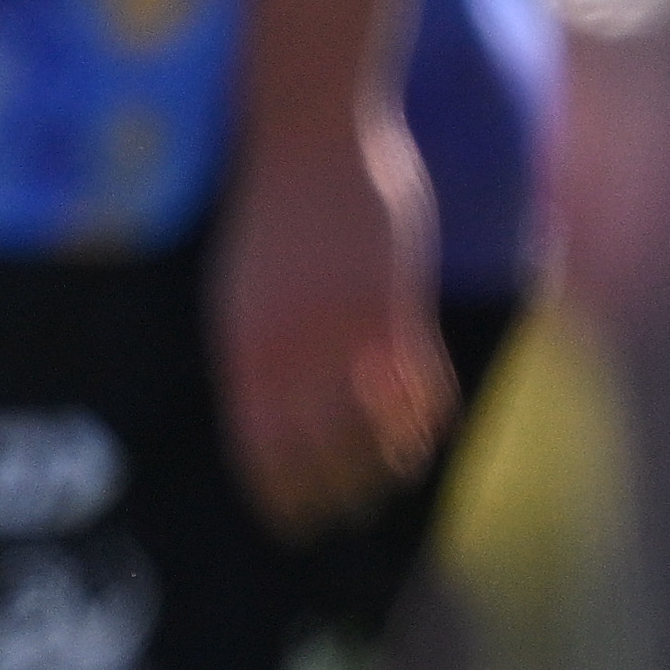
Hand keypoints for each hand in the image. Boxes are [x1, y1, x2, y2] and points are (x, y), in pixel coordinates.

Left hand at [212, 99, 450, 538]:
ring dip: (384, 460)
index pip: (257, 446)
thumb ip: (257, 349)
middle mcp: (287, 349)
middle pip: (315, 451)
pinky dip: (423, 415)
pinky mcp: (390, 307)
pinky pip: (415, 383)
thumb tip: (260, 405)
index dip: (277, 493)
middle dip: (332, 493)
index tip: (291, 526)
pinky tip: (427, 429)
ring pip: (371, 427)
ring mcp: (340, 331)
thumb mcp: (244, 288)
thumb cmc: (274, 216)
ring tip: (391, 475)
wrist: (308, 143)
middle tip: (346, 516)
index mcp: (242, 345)